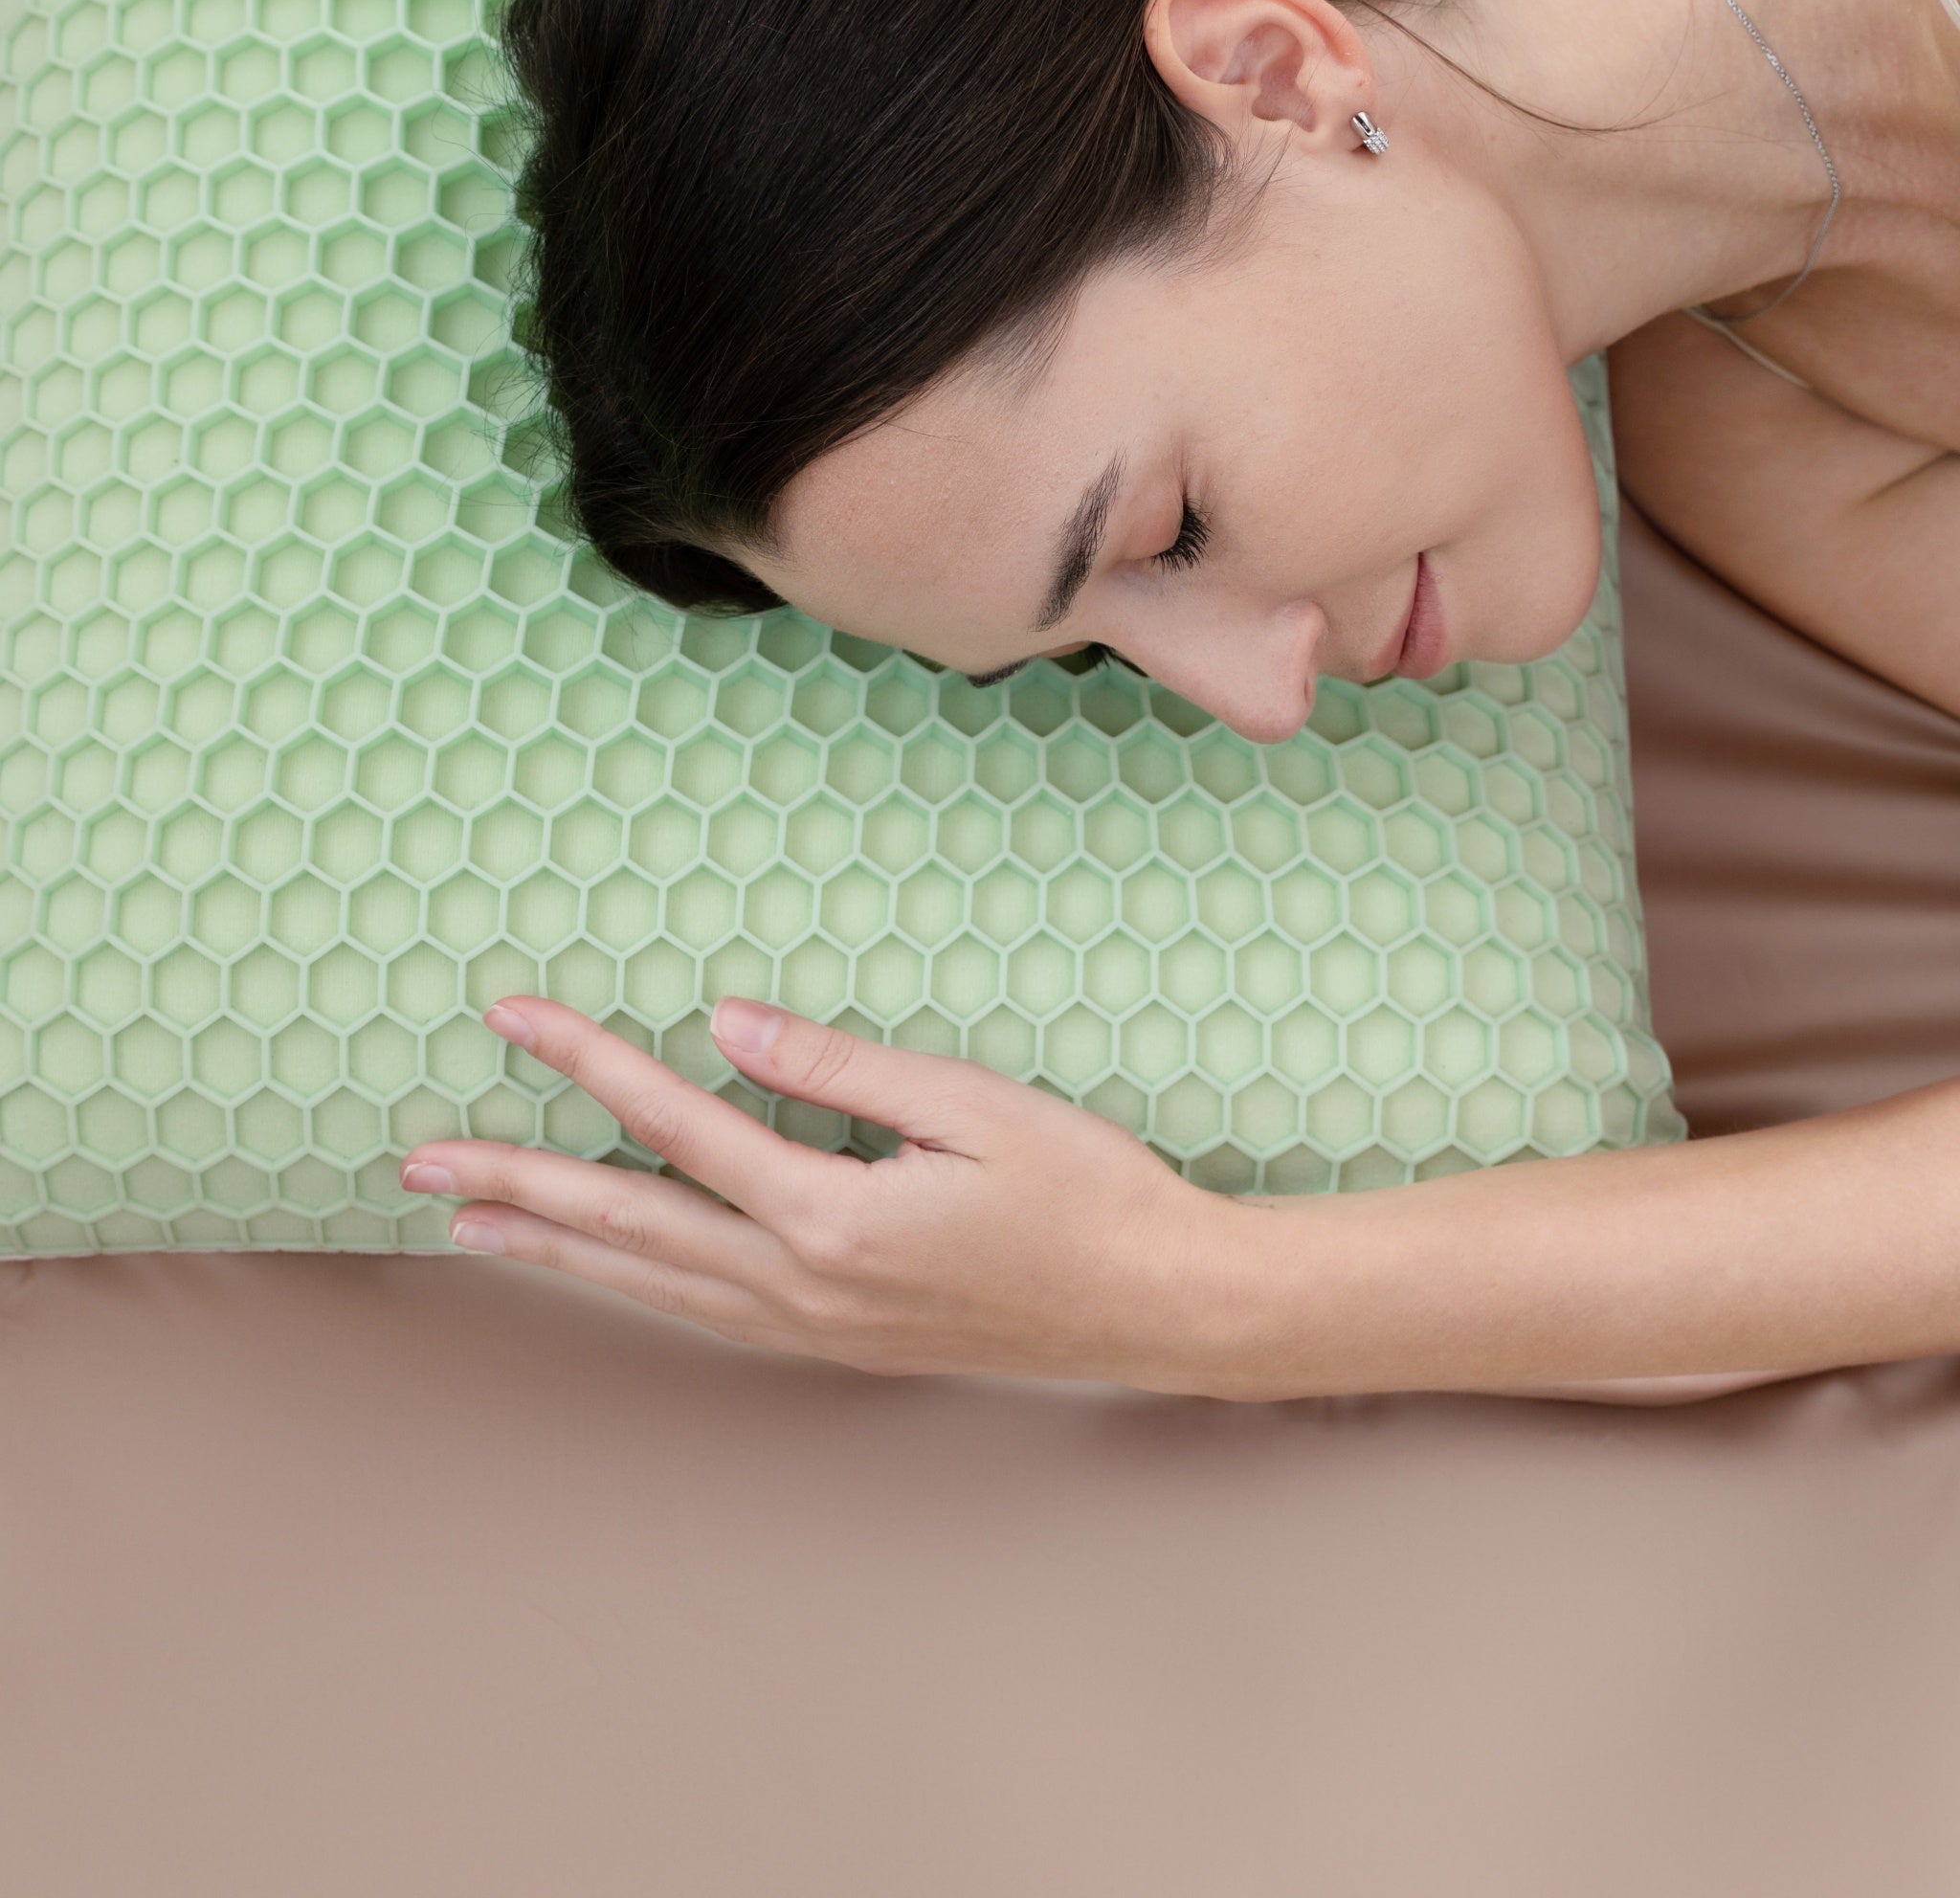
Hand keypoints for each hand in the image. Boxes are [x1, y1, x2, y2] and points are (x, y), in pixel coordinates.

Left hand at [398, 996, 1243, 1395]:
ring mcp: (819, 1329)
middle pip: (630, 1226)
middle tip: (418, 1162)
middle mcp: (807, 1287)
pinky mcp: (841, 1344)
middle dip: (518, 1185)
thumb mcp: (976, 1106)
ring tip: (471, 1225)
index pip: (680, 1125)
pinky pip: (704, 1313)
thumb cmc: (1087, 1194)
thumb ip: (842, 1067)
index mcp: (836, 1217)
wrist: (1162, 1308)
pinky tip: (606, 1270)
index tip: (514, 1015)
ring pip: (654, 1284)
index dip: (590, 1063)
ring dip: (553, 1250)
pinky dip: (633, 1285)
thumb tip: (729, 1025)